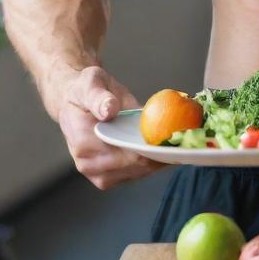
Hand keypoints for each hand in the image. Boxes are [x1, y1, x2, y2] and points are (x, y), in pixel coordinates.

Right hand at [57, 65, 167, 189]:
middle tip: (185, 143)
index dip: (151, 149)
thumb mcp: (90, 82)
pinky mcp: (108, 177)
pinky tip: (166, 150)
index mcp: (83, 143)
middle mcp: (89, 165)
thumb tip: (109, 109)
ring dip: (159, 162)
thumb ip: (98, 97)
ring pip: (139, 173)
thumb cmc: (84, 90)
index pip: (125, 154)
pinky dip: (152, 164)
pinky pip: (136, 173)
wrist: (74, 102)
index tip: (174, 139)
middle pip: (135, 167)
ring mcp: (98, 174)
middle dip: (161, 156)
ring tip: (179, 146)